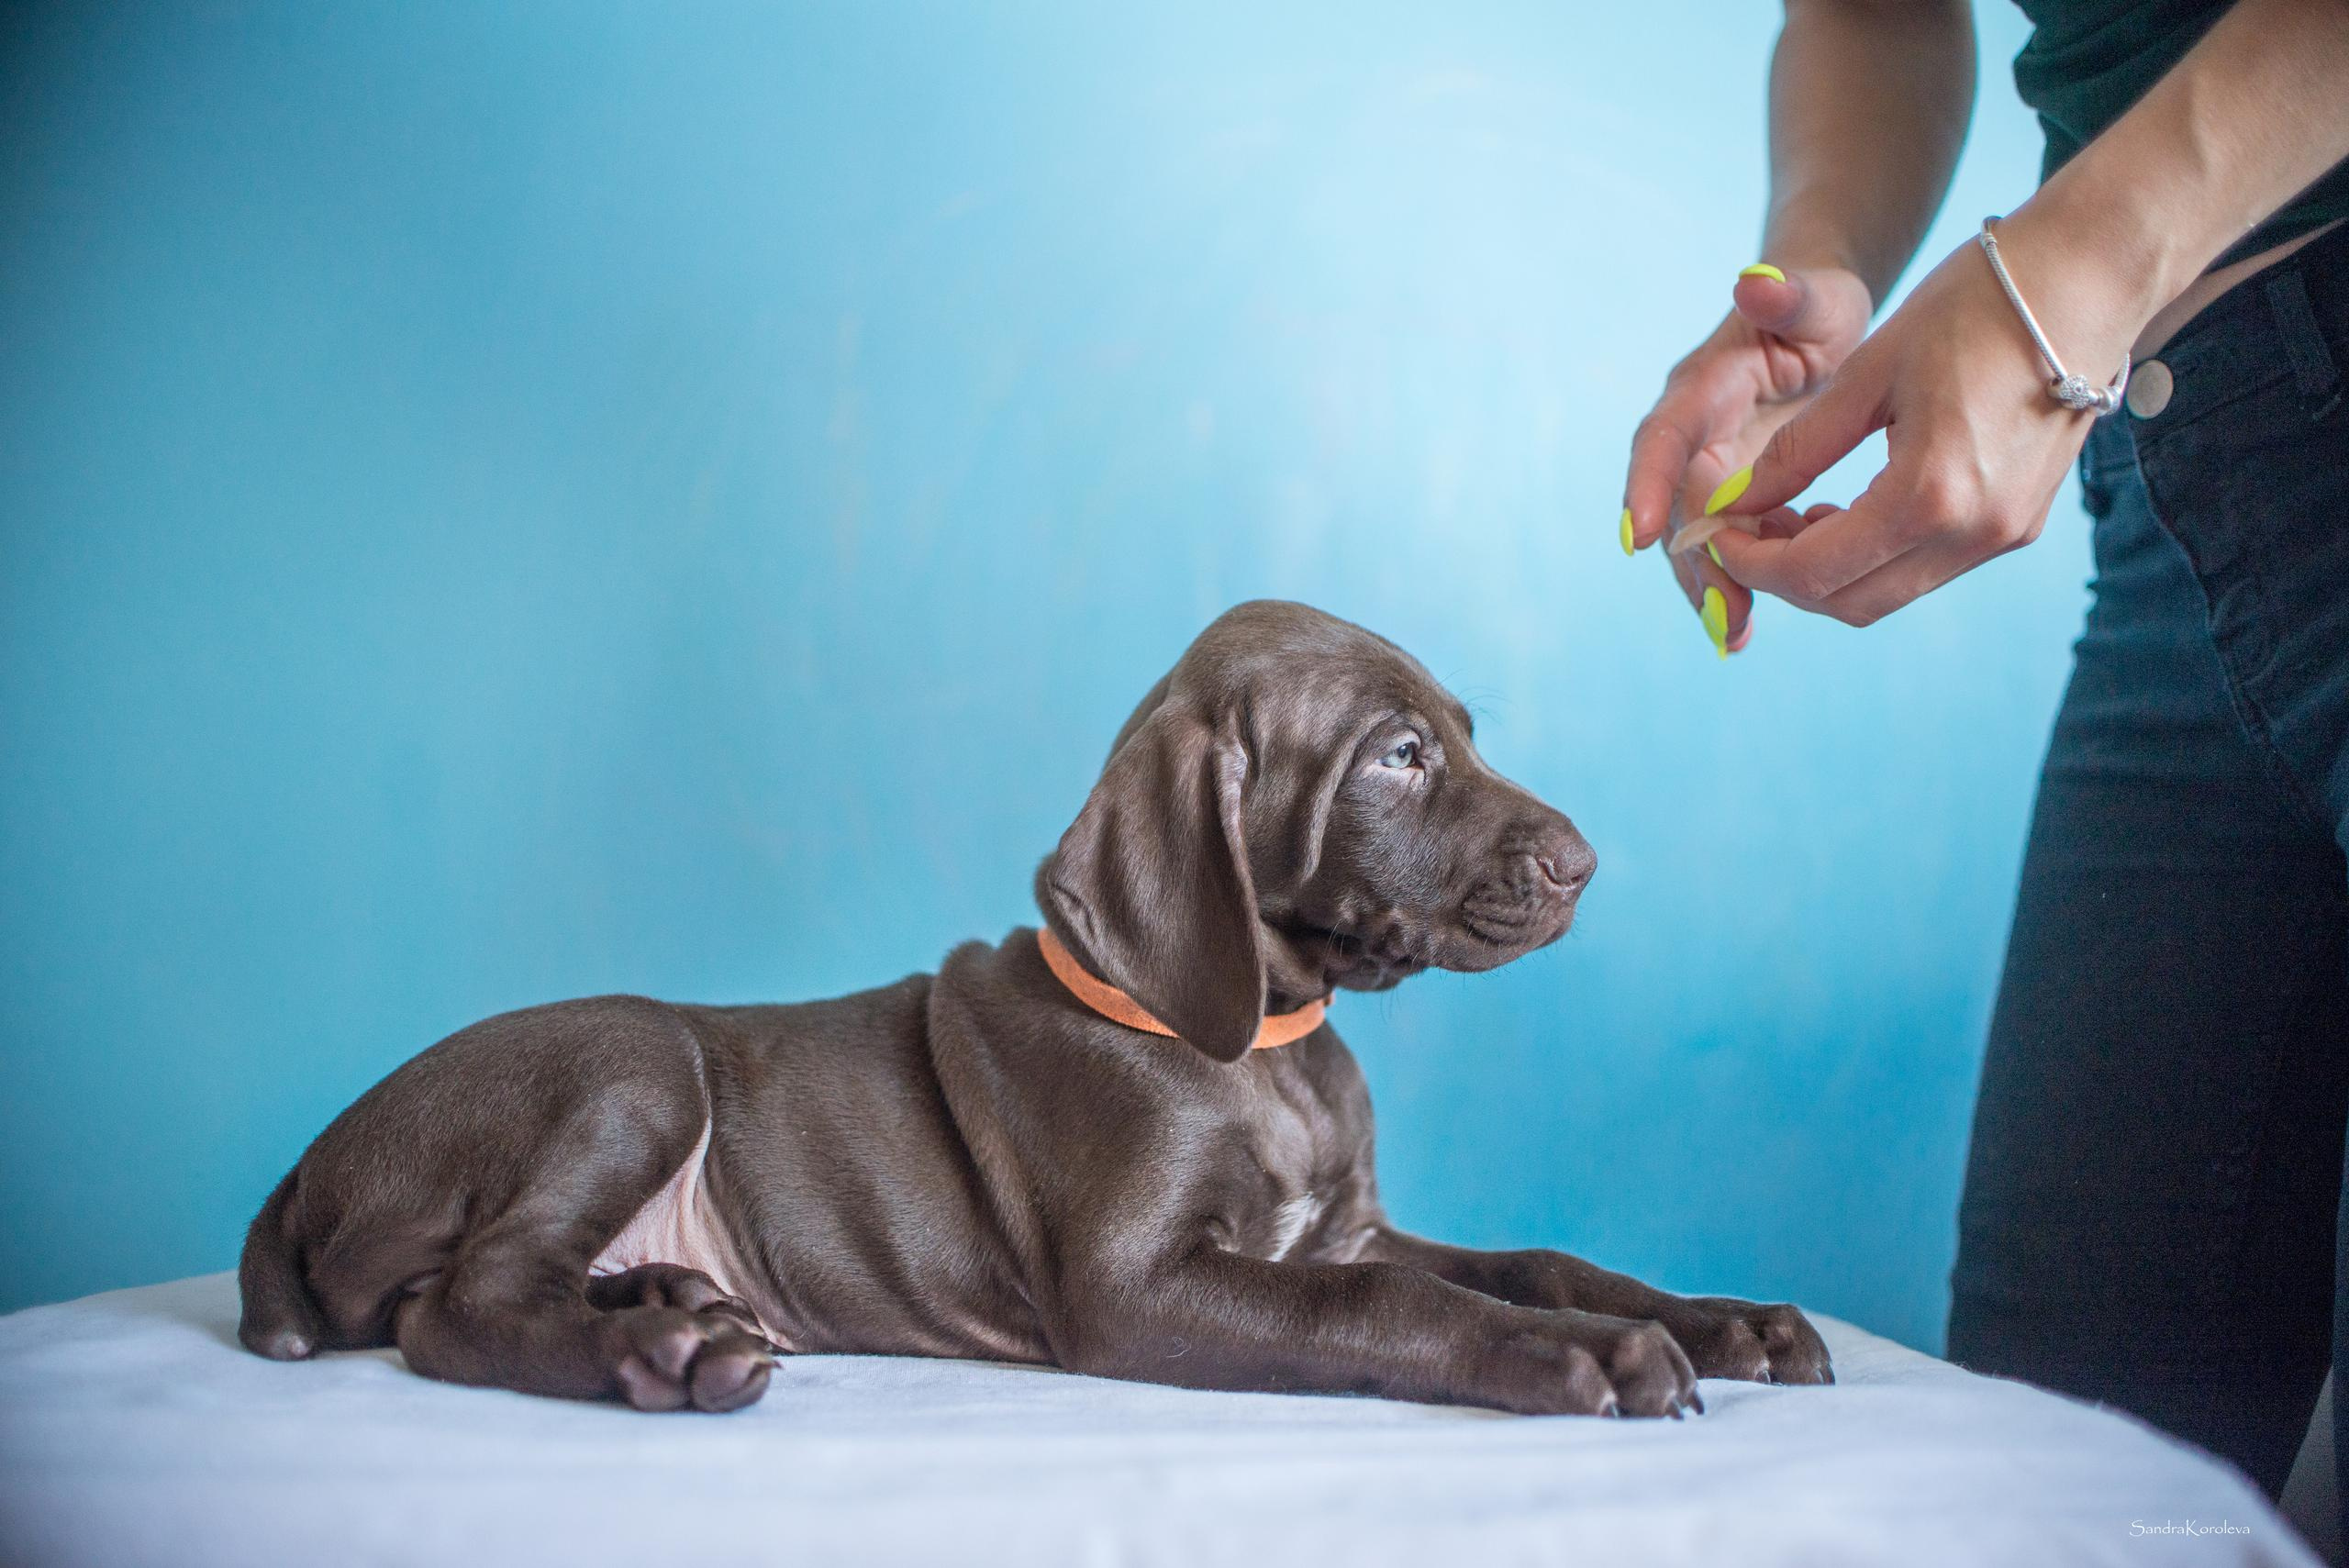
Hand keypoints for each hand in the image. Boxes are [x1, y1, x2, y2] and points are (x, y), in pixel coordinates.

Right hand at [1621, 263, 1872, 653]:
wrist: (1813, 323)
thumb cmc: (1817, 306)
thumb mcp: (1815, 297)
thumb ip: (1789, 295)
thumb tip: (1755, 283)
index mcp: (1700, 389)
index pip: (1662, 440)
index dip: (1646, 487)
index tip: (1640, 536)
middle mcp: (1690, 436)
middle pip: (1675, 508)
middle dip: (1693, 565)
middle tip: (1721, 618)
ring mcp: (1707, 470)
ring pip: (1696, 538)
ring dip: (1714, 587)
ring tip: (1735, 635)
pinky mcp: (1732, 495)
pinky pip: (1731, 544)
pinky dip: (1747, 580)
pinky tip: (1777, 607)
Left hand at [1704, 215, 2143, 626]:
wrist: (2089, 280)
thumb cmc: (1974, 305)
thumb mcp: (1867, 373)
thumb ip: (1797, 450)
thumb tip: (1734, 505)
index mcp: (1930, 495)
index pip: (1814, 571)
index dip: (1750, 561)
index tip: (1714, 529)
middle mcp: (1973, 533)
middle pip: (1849, 602)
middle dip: (1782, 576)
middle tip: (1742, 530)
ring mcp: (2004, 535)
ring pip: (1887, 593)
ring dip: (1826, 570)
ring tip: (1785, 514)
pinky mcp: (2019, 524)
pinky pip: (1925, 568)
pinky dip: (1871, 555)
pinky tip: (1840, 508)